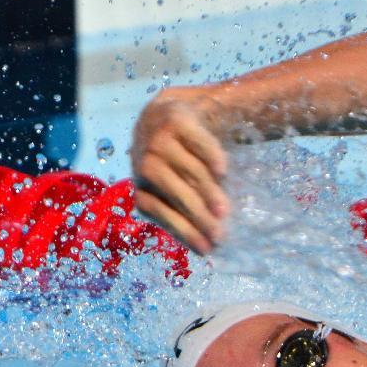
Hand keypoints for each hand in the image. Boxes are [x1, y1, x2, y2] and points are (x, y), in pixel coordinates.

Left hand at [131, 88, 229, 254]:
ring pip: (190, 170)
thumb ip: (184, 213)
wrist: (164, 116)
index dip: (184, 231)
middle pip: (176, 193)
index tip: (207, 250)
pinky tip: (223, 172)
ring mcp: (159, 140)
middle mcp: (145, 163)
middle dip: (198, 217)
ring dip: (208, 192)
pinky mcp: (177, 120)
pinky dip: (211, 157)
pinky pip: (199, 143)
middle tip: (220, 235)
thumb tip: (207, 250)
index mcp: (142, 186)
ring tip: (224, 211)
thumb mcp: (169, 190)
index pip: (160, 212)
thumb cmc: (172, 165)